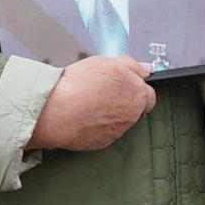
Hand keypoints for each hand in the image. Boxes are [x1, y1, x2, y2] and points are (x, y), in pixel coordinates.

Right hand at [30, 55, 154, 152]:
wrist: (57, 111)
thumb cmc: (80, 84)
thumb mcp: (107, 62)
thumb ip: (131, 65)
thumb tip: (146, 69)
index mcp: (137, 94)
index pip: (148, 93)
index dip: (135, 87)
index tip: (123, 83)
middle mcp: (132, 115)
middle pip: (136, 108)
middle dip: (126, 101)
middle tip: (106, 92)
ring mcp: (117, 131)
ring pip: (120, 121)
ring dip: (111, 113)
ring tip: (90, 103)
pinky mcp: (102, 143)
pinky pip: (104, 132)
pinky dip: (98, 125)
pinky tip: (83, 116)